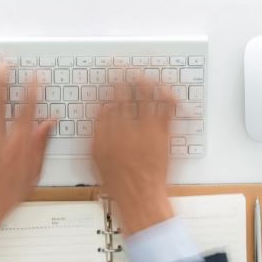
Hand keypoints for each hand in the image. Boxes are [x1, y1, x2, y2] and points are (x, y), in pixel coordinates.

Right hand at [93, 80, 175, 234]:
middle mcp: (125, 127)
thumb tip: (95, 115)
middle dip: (121, 75)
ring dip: (142, 80)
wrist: (140, 197)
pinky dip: (167, 96)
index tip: (103, 75)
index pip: (103, 100)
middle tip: (120, 64)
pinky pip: (167, 109)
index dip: (103, 85)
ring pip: (145, 96)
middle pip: (122, 92)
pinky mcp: (163, 134)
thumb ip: (95, 133)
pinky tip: (166, 89)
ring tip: (141, 70)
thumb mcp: (95, 158)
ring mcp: (146, 129)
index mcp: (105, 132)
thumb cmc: (118, 183)